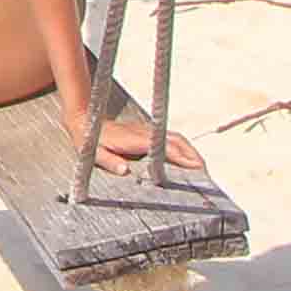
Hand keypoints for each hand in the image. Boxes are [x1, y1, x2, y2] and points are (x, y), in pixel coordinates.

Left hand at [62, 92, 192, 175]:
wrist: (86, 120)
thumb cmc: (91, 141)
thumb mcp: (94, 154)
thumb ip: (109, 161)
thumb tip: (124, 170)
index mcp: (134, 140)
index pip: (164, 148)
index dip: (181, 157)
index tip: (194, 166)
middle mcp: (144, 133)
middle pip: (176, 140)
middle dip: (192, 154)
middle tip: (204, 170)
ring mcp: (146, 131)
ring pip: (175, 137)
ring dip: (190, 149)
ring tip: (201, 165)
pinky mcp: (146, 132)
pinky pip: (170, 138)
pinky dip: (183, 146)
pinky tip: (187, 156)